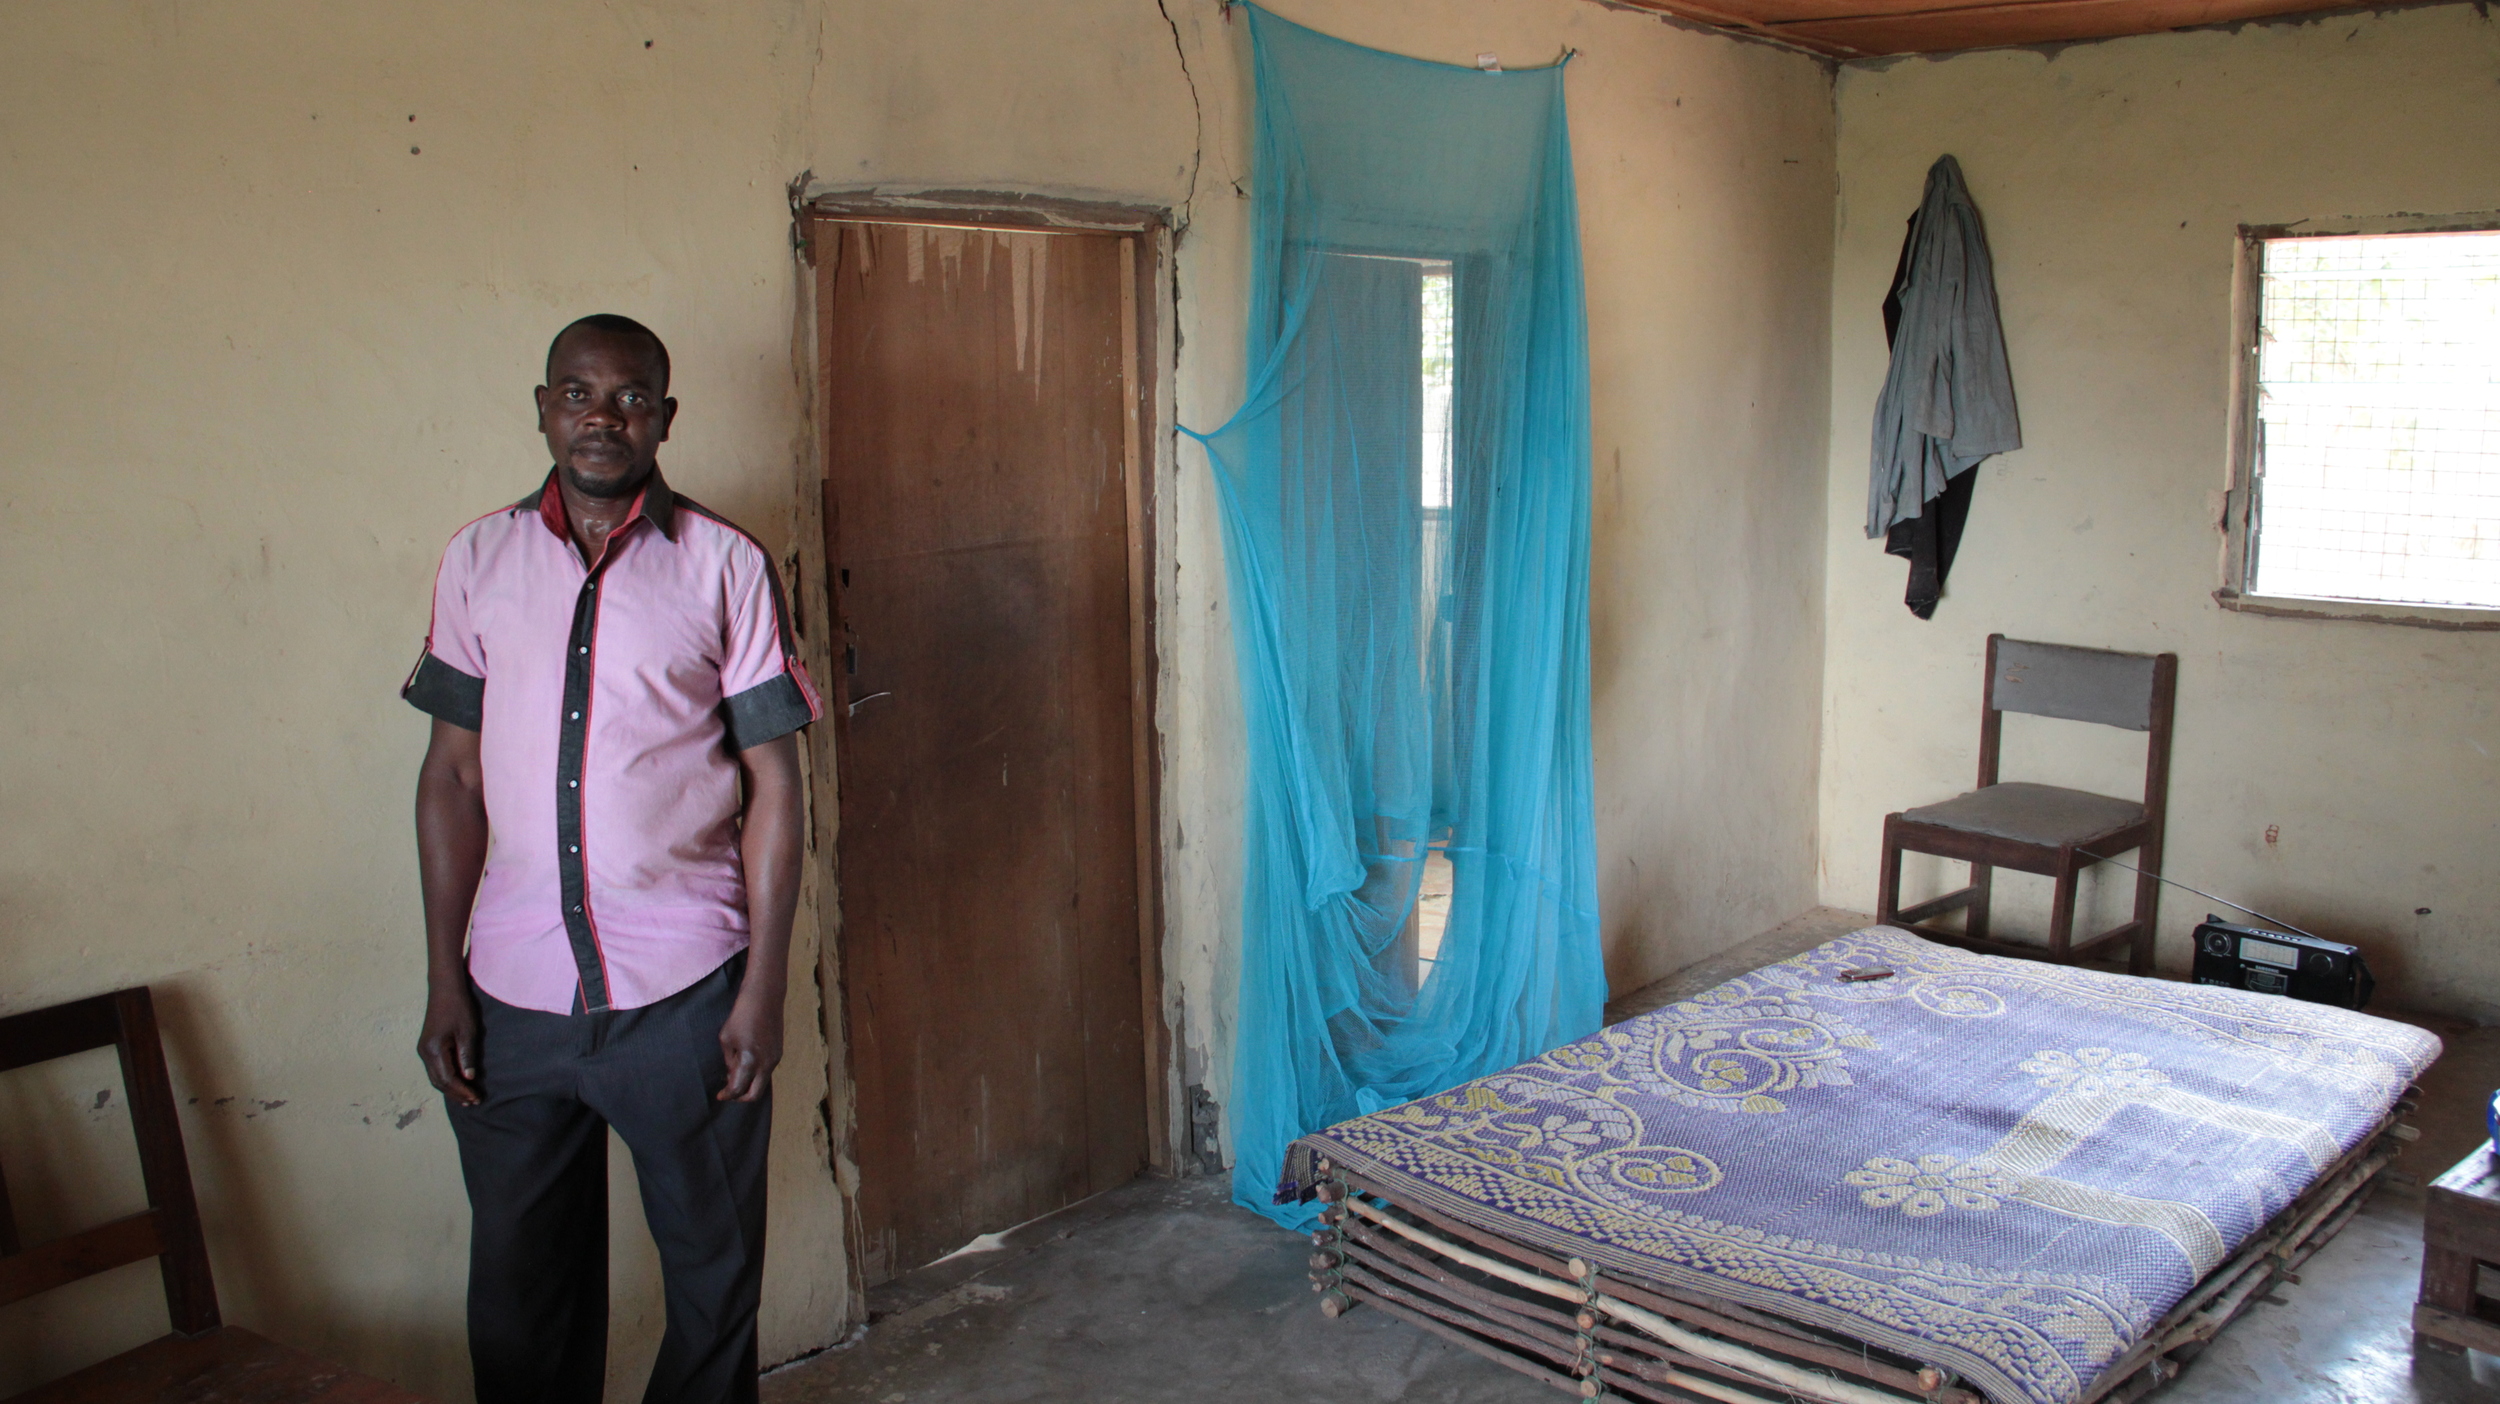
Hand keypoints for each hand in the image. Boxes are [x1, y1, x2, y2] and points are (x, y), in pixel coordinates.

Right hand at [418, 984, 482, 1105]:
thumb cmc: (458, 1007)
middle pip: (439, 1082)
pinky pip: (435, 1069)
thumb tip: (469, 1078)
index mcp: (434, 1050)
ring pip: (435, 1077)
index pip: (448, 1079)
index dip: (462, 1091)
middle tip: (473, 1102)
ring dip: (450, 1088)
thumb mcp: (467, 1032)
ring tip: (466, 1098)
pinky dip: (446, 1079)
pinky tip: (457, 1082)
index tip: (476, 1098)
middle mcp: (424, 1053)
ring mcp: (423, 1050)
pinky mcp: (427, 1047)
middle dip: (456, 1093)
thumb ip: (467, 1056)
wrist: (444, 989)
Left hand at [717, 990, 783, 1102]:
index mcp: (749, 1061)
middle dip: (740, 1097)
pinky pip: (766, 1071)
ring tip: (735, 1074)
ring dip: (748, 1084)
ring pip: (761, 1083)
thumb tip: (731, 1074)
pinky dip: (756, 1074)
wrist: (765, 998)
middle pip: (754, 1095)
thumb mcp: (726, 1039)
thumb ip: (729, 1061)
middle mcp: (765, 1064)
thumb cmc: (741, 1016)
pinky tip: (746, 1063)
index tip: (719, 1095)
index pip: (737, 1089)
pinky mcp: (779, 1052)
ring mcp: (774, 1059)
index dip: (727, 1095)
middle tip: (729, 1092)